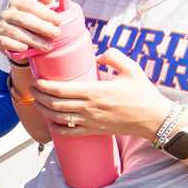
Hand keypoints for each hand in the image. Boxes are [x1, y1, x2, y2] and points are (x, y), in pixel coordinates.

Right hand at [0, 0, 62, 57]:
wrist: (22, 43)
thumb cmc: (35, 22)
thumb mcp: (42, 7)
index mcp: (17, 3)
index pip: (31, 6)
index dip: (45, 13)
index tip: (59, 21)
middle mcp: (7, 13)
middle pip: (24, 20)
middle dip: (42, 28)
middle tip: (56, 35)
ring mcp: (0, 26)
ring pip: (16, 33)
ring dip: (33, 40)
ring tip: (47, 47)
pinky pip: (5, 42)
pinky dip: (15, 46)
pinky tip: (25, 49)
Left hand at [30, 48, 173, 139]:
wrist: (154, 119)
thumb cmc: (143, 94)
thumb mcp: (132, 69)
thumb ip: (114, 56)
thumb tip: (99, 54)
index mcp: (95, 91)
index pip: (60, 89)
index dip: (43, 86)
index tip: (36, 80)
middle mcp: (89, 108)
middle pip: (54, 103)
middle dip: (38, 97)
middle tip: (32, 89)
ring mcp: (90, 121)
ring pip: (58, 118)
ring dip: (43, 111)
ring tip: (37, 102)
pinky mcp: (94, 131)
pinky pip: (69, 132)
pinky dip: (56, 128)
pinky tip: (51, 121)